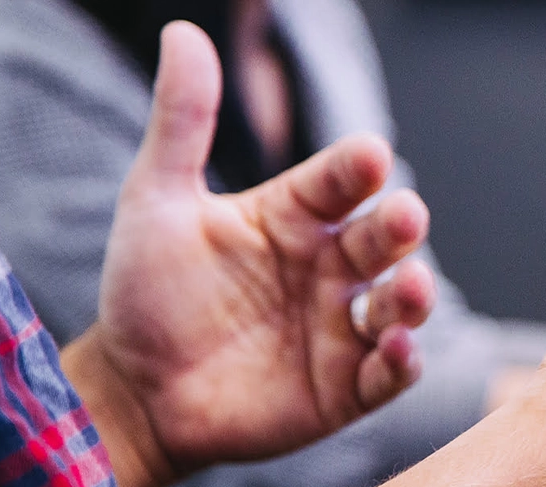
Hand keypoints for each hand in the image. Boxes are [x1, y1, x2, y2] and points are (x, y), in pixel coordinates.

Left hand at [65, 22, 435, 486]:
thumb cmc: (146, 292)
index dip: (356, 169)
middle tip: (403, 217)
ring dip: (414, 296)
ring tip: (410, 288)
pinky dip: (402, 362)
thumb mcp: (156, 201)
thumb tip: (183, 33)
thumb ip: (182, 122)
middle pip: (382, 239)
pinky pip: (388, 373)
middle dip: (399, 227)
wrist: (132, 392)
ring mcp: (342, 328)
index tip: (368, 155)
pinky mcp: (345, 388)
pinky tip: (395, 349)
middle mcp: (329, 268)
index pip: (339, 182)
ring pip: (399, 304)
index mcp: (295, 217)